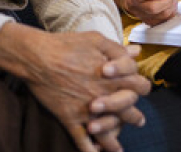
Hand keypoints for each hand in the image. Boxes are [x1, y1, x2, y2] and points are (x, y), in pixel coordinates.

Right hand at [0, 23, 150, 151]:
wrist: (37, 57)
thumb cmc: (66, 45)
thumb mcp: (96, 40)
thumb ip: (118, 49)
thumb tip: (135, 53)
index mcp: (114, 75)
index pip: (139, 85)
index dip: (142, 86)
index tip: (140, 89)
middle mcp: (104, 95)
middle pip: (129, 111)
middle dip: (135, 117)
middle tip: (139, 120)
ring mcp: (87, 109)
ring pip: (108, 131)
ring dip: (115, 142)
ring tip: (119, 149)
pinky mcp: (70, 118)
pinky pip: (82, 141)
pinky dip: (90, 150)